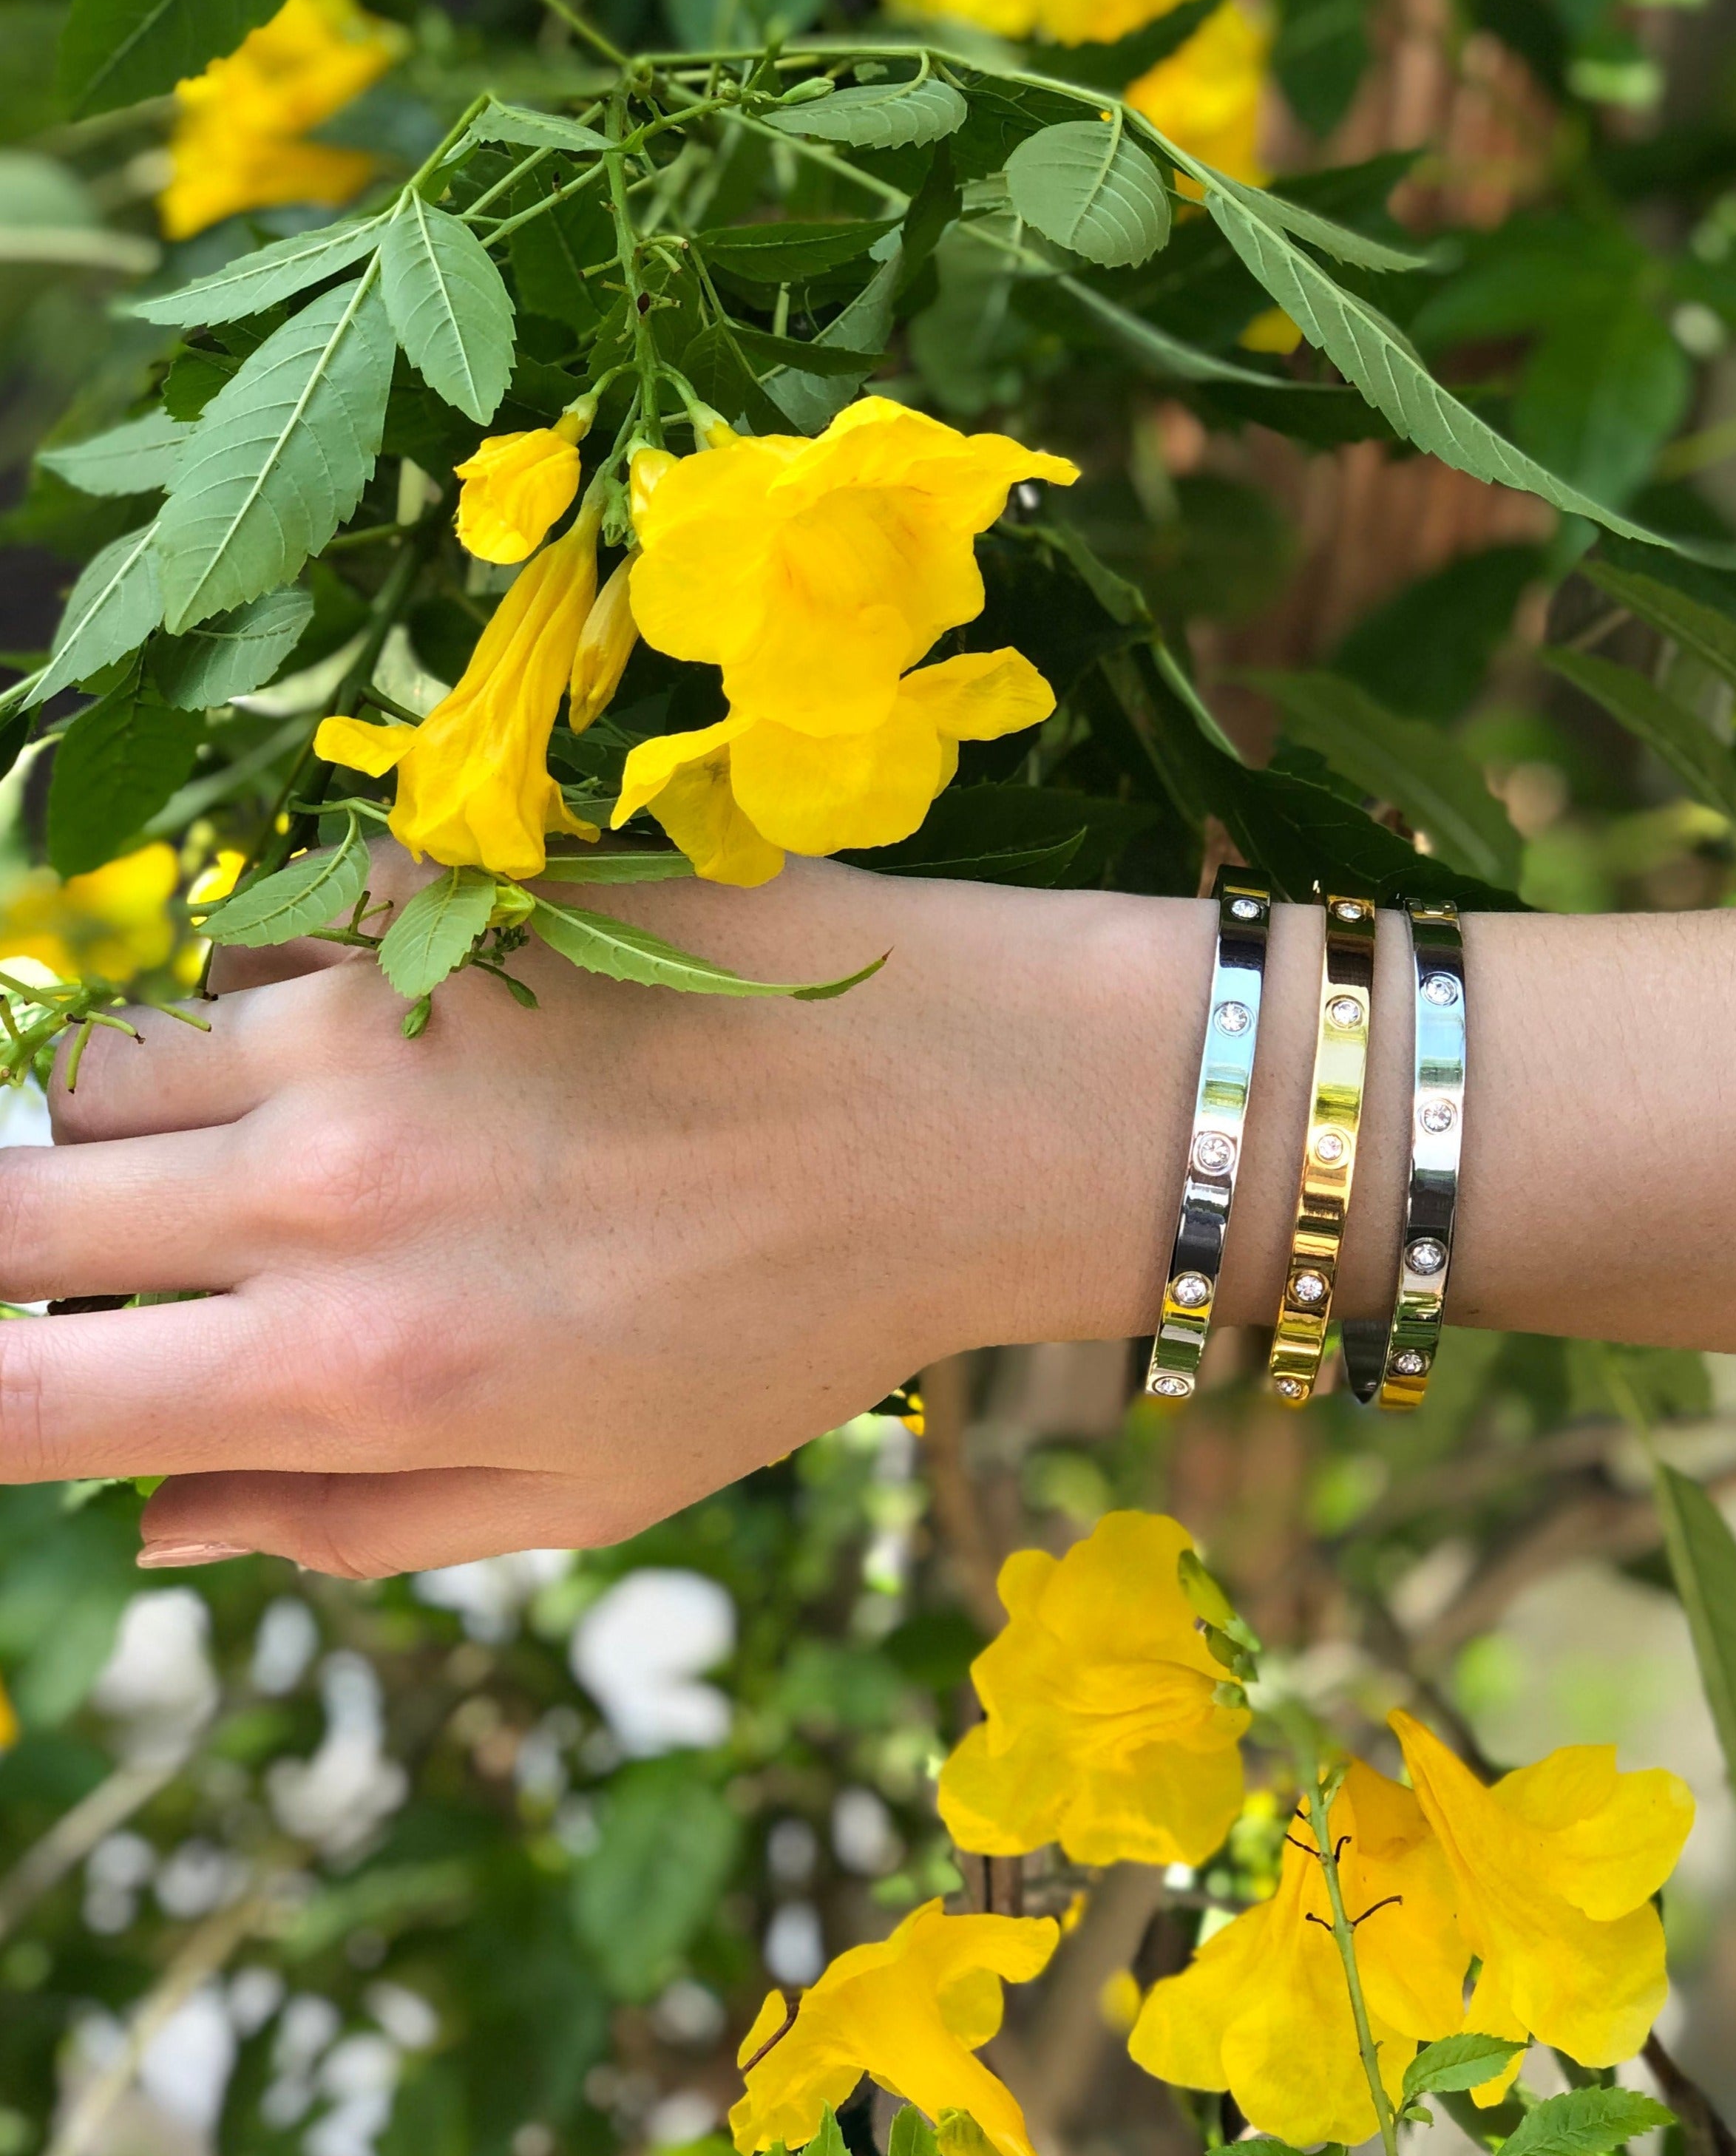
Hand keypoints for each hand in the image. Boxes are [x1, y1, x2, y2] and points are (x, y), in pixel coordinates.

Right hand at [10, 858, 1209, 1575]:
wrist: (956, 1114)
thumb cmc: (791, 1331)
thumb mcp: (590, 1491)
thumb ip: (351, 1519)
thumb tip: (162, 1522)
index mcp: (356, 1369)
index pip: (19, 1397)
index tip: (22, 1382)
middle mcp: (321, 1187)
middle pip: (9, 1204)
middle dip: (18, 1253)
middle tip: (118, 1270)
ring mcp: (368, 1022)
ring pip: (111, 1064)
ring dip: (147, 1127)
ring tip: (292, 1158)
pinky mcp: (431, 896)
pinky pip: (247, 945)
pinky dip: (269, 1007)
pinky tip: (387, 1045)